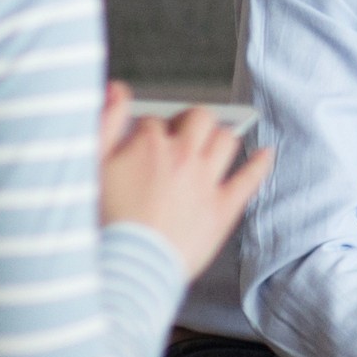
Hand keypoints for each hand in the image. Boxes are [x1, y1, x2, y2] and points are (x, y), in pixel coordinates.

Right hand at [97, 85, 268, 281]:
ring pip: (226, 140)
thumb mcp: (90, 166)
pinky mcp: (223, 209)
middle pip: (199, 119)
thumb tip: (118, 88)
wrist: (126, 268)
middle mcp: (183, 156)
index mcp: (149, 143)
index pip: (156, 121)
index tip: (144, 144)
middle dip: (190, 121)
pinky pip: (251, 178)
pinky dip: (261, 163)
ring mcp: (206, 182)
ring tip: (215, 142)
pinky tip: (266, 154)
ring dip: (221, 136)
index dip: (149, 131)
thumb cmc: (102, 221)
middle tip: (182, 134)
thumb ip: (105, 122)